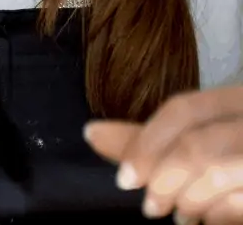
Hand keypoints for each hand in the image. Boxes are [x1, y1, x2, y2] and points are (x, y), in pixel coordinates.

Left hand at [85, 85, 242, 223]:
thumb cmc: (236, 156)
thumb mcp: (209, 140)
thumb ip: (159, 140)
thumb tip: (94, 133)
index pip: (186, 109)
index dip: (146, 143)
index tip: (123, 179)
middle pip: (202, 146)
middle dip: (165, 180)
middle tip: (150, 206)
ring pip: (222, 170)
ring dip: (191, 201)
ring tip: (182, 216)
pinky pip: (242, 201)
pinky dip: (220, 213)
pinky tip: (209, 220)